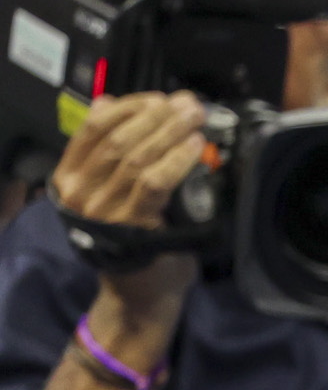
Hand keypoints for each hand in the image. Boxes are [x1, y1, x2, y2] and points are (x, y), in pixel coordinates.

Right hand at [48, 91, 206, 329]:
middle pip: (118, 140)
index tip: (158, 98)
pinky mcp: (130, 225)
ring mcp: (103, 210)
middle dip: (157, 117)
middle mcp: (80, 193)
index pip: (94, 129)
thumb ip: (111, 151)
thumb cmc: (135, 235)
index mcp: (70, 178)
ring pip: (136, 158)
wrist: (142, 291)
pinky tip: (194, 147)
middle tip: (188, 104)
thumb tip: (114, 102)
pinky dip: (176, 160)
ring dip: (170, 133)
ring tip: (196, 118)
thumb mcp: (115, 190)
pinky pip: (154, 183)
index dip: (129, 107)